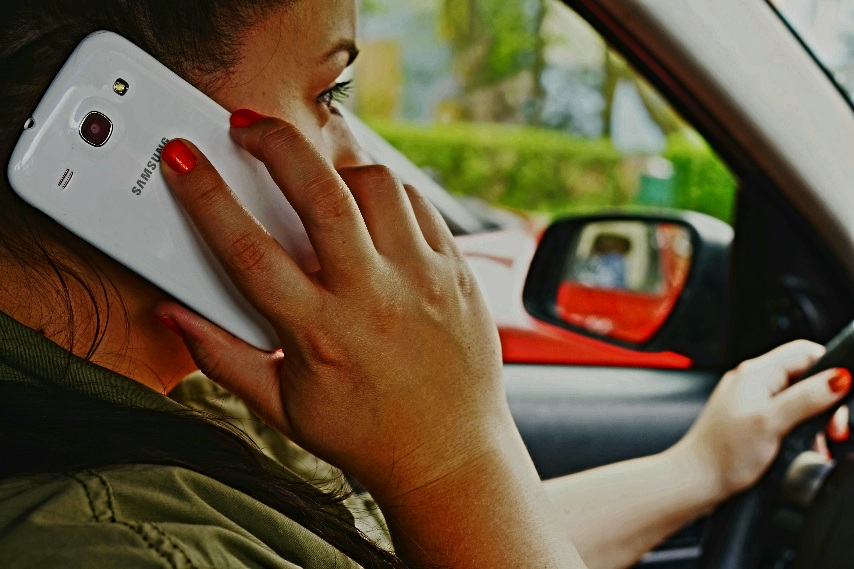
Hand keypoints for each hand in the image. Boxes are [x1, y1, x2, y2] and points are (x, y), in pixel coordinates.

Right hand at [154, 117, 507, 500]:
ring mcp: (421, 279)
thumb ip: (223, 357)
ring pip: (376, 185)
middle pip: (320, 194)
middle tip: (248, 126)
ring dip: (336, 166)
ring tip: (314, 175)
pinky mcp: (456, 271)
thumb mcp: (282, 407)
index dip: (205, 194)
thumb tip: (175, 315)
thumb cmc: (365, 434)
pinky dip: (385, 190)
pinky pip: (418, 203)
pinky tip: (366, 203)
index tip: (182, 157)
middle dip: (275, 143)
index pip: (248, 249)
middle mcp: (373, 298)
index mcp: (320, 333)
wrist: (451, 454)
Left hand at [676, 341, 850, 499]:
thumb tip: (840, 377)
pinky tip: (806, 448)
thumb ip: (806, 398)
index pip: (804, 352)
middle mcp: (752, 382)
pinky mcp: (750, 420)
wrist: (695, 479)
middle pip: (804, 376)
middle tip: (834, 428)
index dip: (831, 368)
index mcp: (755, 373)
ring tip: (821, 442)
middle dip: (827, 401)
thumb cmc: (723, 453)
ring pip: (798, 399)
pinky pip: (786, 416)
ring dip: (816, 420)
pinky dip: (801, 430)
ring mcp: (750, 401)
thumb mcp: (771, 422)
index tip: (844, 393)